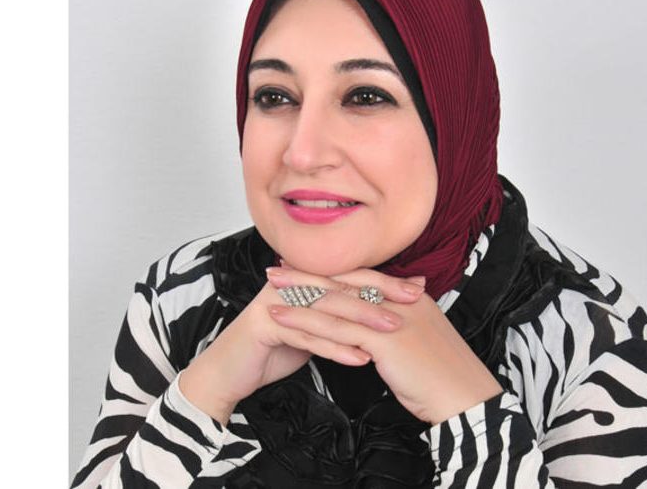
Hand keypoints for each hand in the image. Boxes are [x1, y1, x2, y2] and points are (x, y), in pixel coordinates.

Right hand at [178, 272, 421, 423]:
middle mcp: (289, 282)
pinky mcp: (265, 324)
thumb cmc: (272, 350)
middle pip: (341, 286)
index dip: (384, 281)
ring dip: (362, 321)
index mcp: (303, 278)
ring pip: (326, 309)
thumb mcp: (313, 329)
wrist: (228, 373)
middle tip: (413, 302)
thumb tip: (384, 307)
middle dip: (380, 294)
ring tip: (393, 331)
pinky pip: (307, 336)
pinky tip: (359, 357)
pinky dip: (335, 348)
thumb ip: (341, 316)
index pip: (349, 274)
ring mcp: (275, 301)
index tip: (418, 290)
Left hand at [266, 266, 503, 424]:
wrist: (465, 396)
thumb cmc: (445, 377)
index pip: (363, 276)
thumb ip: (402, 327)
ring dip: (299, 295)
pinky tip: (284, 320)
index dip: (332, 271)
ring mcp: (392, 316)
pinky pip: (337, 327)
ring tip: (270, 292)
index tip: (304, 266)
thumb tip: (381, 329)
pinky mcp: (383, 339)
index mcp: (410, 297)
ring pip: (336, 301)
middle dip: (308, 274)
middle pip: (346, 280)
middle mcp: (400, 300)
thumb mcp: (422, 342)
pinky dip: (306, 321)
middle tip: (276, 268)